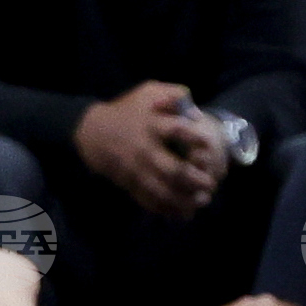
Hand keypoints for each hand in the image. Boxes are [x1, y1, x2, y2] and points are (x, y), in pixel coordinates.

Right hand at [73, 79, 215, 220]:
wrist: (94, 133)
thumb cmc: (128, 111)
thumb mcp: (147, 92)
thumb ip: (172, 94)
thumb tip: (194, 109)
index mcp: (150, 125)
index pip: (176, 130)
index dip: (195, 137)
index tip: (209, 144)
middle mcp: (145, 149)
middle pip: (173, 170)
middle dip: (195, 179)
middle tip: (210, 183)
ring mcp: (137, 170)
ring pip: (164, 191)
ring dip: (185, 199)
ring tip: (202, 200)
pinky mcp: (131, 184)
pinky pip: (151, 201)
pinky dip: (168, 209)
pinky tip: (184, 212)